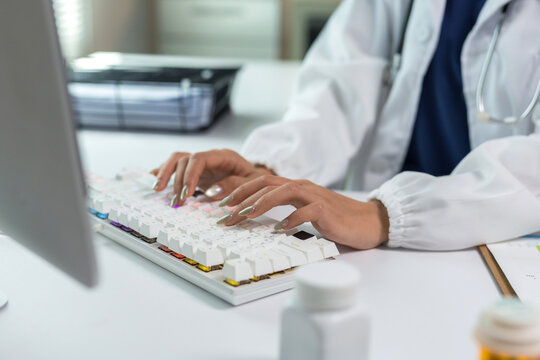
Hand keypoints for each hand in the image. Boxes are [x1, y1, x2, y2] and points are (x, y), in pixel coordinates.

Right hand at [151, 149, 272, 205]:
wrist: (260, 182)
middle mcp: (210, 157)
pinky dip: (165, 173)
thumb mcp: (253, 185)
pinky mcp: (197, 172)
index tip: (185, 194)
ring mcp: (202, 164)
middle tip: (176, 201)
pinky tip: (154, 180)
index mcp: (223, 156)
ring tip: (158, 190)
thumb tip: (212, 191)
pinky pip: (177, 167)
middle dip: (176, 179)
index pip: (199, 159)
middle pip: (184, 159)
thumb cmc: (258, 183)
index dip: (189, 175)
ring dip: (166, 174)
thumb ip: (235, 186)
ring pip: (177, 160)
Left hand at [218, 175, 389, 249]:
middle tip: (224, 213)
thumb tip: (262, 219)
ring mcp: (315, 197)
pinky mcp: (326, 210)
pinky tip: (278, 230)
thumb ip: (288, 209)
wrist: (368, 221)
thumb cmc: (336, 219)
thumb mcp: (306, 211)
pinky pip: (305, 212)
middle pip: (266, 184)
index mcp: (295, 187)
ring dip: (260, 203)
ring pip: (282, 192)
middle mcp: (302, 187)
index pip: (262, 182)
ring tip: (244, 216)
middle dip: (242, 197)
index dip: (240, 190)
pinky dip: (290, 220)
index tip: (221, 203)